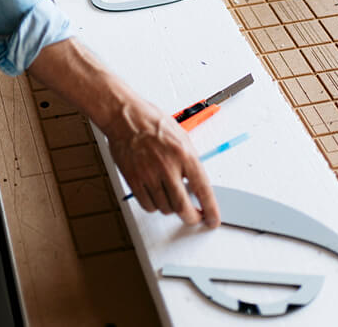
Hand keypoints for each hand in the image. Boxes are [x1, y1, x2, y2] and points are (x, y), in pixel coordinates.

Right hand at [104, 96, 219, 225]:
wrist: (125, 116)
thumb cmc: (151, 121)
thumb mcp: (180, 136)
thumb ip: (189, 160)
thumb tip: (196, 183)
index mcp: (184, 154)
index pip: (203, 190)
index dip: (211, 210)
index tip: (213, 220)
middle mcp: (167, 166)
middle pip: (183, 207)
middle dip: (191, 217)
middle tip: (193, 217)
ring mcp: (149, 175)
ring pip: (165, 208)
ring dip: (171, 208)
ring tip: (170, 196)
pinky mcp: (134, 180)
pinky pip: (148, 206)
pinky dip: (154, 206)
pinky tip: (155, 195)